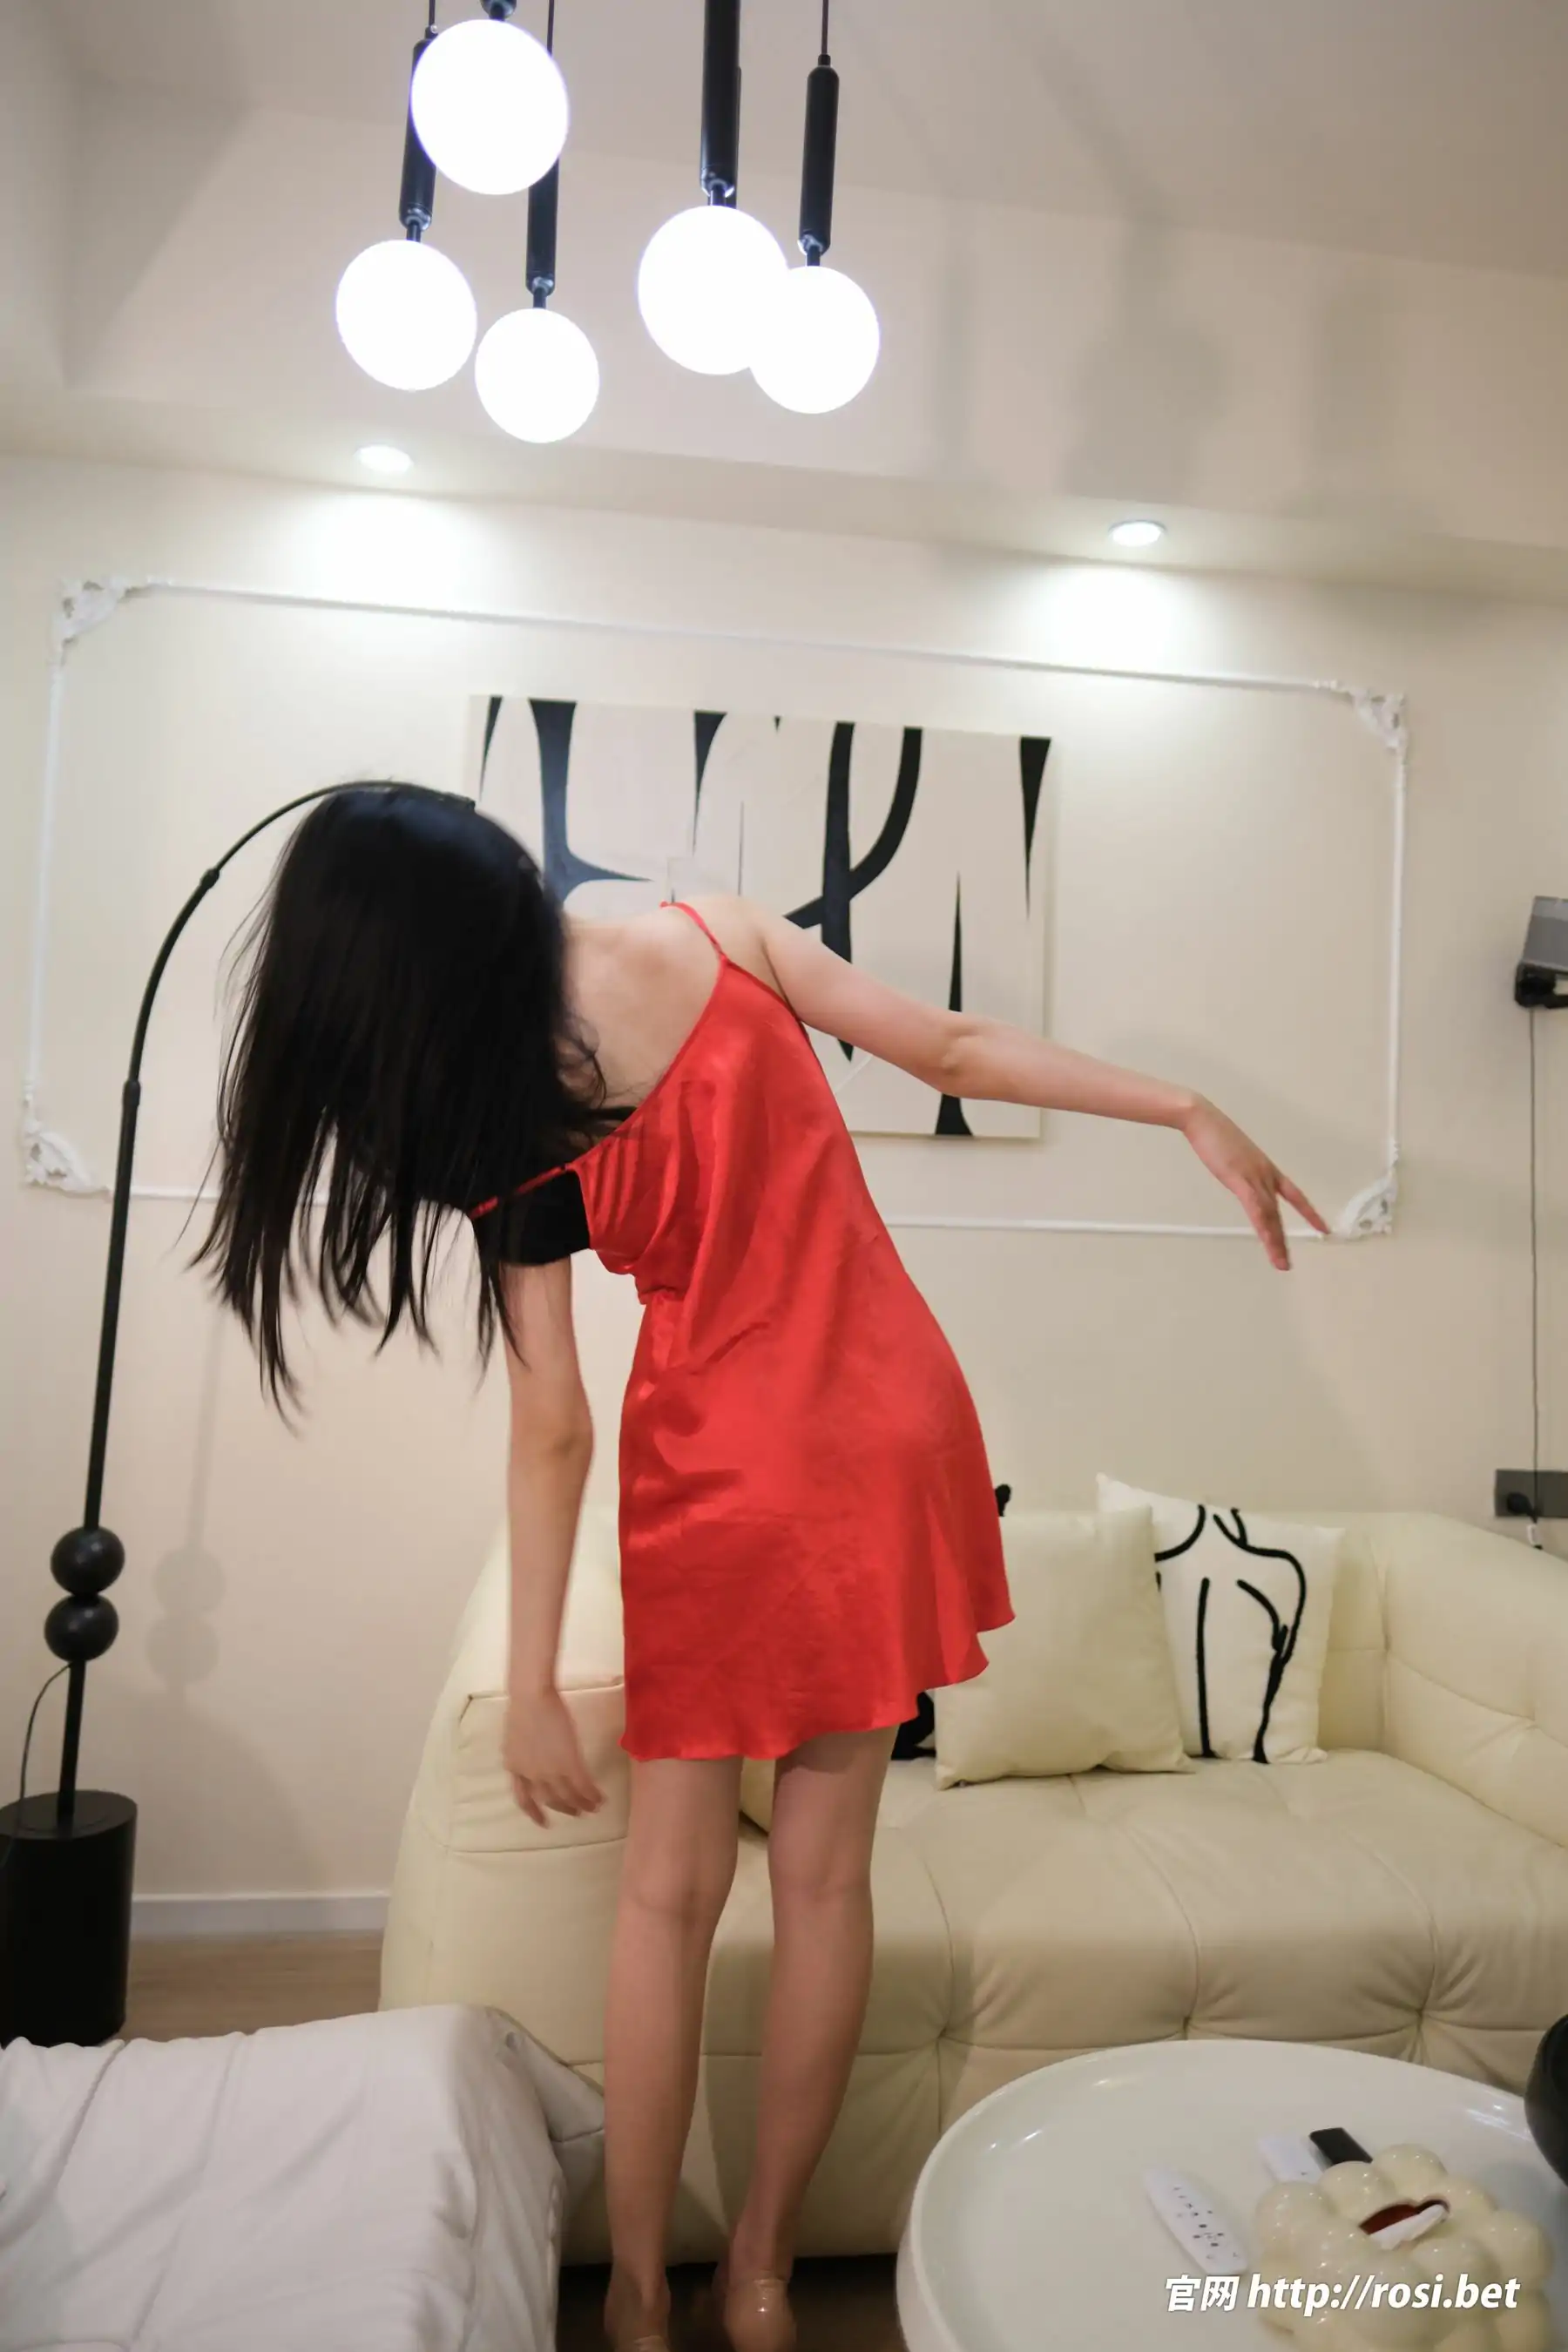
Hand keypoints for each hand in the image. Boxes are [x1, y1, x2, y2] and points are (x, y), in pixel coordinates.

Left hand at [502, 1687, 603, 1825]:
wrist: (531, 1696)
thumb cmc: (522, 1705)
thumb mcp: (515, 1737)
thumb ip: (522, 1753)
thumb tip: (530, 1756)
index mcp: (515, 1767)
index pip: (523, 1798)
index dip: (534, 1813)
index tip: (543, 1823)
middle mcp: (531, 1774)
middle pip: (549, 1799)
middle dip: (564, 1808)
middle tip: (576, 1813)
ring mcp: (550, 1770)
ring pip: (568, 1796)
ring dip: (582, 1804)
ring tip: (593, 1808)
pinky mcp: (569, 1763)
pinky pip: (583, 1785)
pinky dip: (592, 1794)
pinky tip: (600, 1797)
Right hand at [1179, 1097, 1329, 1268]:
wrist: (1203, 1118)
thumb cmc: (1214, 1133)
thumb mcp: (1232, 1154)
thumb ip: (1240, 1167)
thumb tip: (1239, 1174)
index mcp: (1265, 1168)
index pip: (1294, 1194)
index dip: (1308, 1212)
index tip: (1321, 1226)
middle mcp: (1266, 1174)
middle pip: (1280, 1212)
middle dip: (1284, 1239)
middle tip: (1289, 1261)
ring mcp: (1255, 1177)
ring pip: (1270, 1216)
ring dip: (1275, 1241)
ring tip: (1281, 1263)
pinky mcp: (1240, 1179)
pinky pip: (1256, 1209)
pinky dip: (1264, 1228)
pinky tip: (1268, 1242)